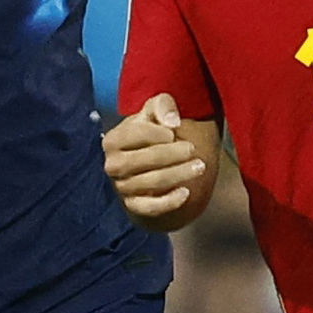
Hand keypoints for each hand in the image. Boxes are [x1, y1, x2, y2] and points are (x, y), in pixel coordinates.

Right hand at [103, 94, 206, 218]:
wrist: (147, 161)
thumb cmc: (151, 132)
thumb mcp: (154, 111)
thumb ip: (162, 105)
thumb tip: (172, 121)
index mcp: (113, 140)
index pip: (134, 135)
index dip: (156, 133)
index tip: (174, 132)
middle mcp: (113, 165)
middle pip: (141, 160)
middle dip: (170, 155)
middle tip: (193, 149)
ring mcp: (122, 187)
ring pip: (150, 183)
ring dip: (177, 175)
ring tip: (200, 167)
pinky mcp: (134, 205)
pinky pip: (149, 207)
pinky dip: (168, 202)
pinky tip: (186, 193)